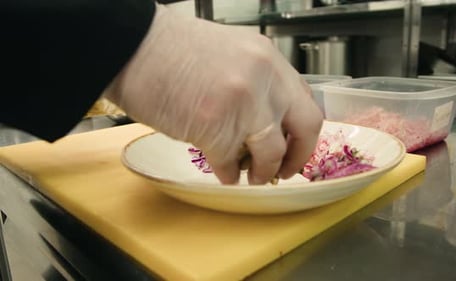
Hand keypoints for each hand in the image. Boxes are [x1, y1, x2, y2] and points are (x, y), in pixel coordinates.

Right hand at [106, 4, 322, 183]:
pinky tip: (222, 172)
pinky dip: (227, 173)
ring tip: (250, 176)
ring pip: (271, 151)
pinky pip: (230, 162)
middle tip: (285, 170)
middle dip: (297, 156)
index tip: (296, 145)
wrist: (131, 46)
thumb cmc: (170, 49)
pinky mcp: (215, 127)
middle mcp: (265, 77)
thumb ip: (256, 83)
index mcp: (268, 58)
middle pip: (305, 126)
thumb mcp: (231, 53)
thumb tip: (264, 120)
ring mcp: (243, 102)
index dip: (303, 131)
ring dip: (261, 171)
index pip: (304, 100)